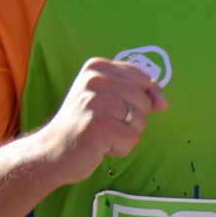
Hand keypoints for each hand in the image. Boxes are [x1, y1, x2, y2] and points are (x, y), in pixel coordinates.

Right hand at [34, 58, 167, 186]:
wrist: (52, 150)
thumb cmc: (84, 123)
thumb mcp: (108, 97)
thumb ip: (139, 93)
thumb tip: (163, 102)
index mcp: (97, 67)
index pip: (143, 80)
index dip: (137, 99)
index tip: (113, 107)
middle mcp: (95, 80)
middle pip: (144, 101)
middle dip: (132, 119)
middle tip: (103, 122)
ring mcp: (95, 102)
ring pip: (140, 121)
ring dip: (125, 134)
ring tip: (101, 133)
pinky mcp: (98, 126)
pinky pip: (132, 139)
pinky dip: (120, 148)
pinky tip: (100, 145)